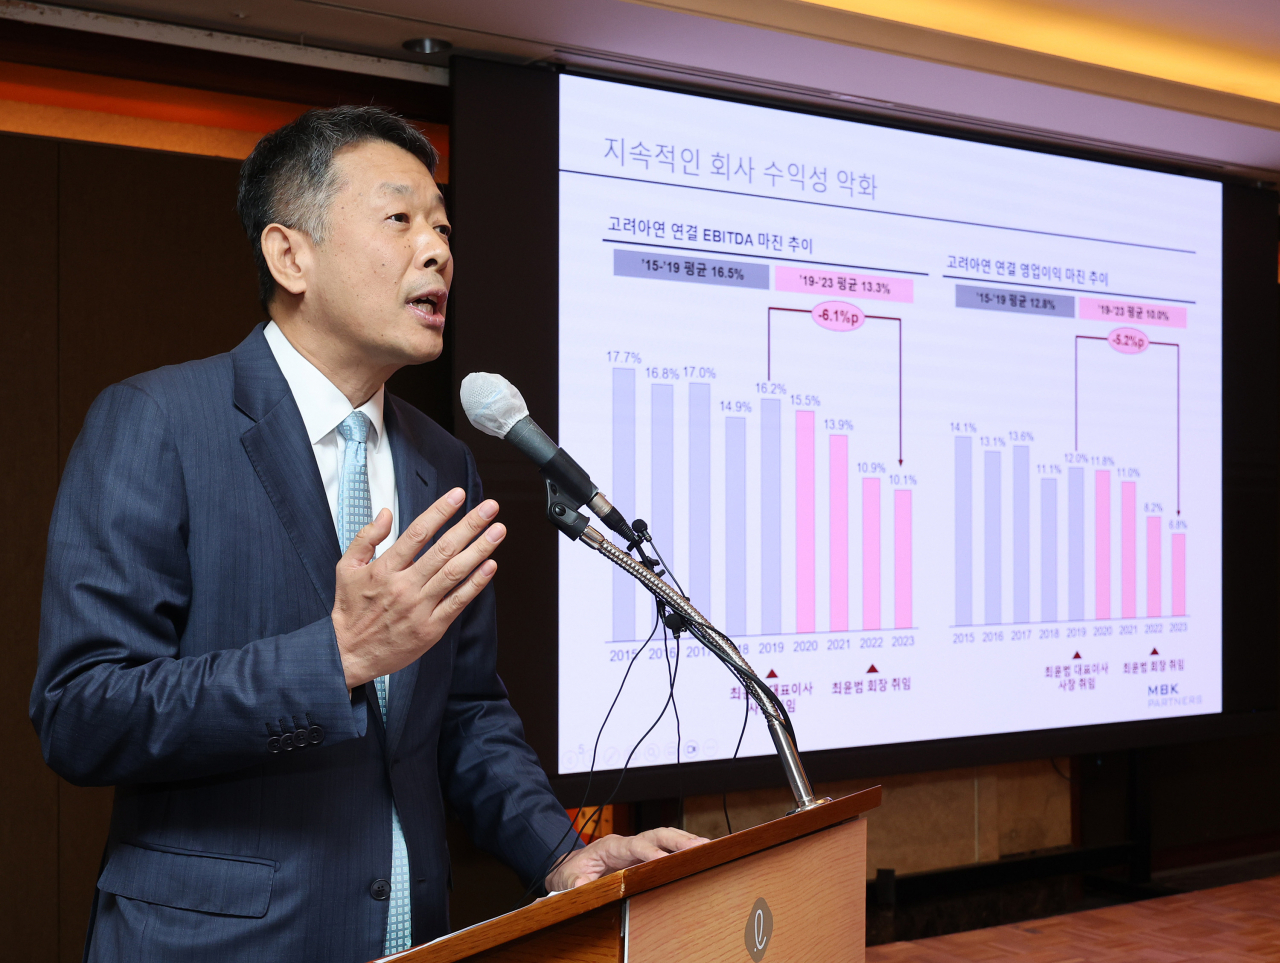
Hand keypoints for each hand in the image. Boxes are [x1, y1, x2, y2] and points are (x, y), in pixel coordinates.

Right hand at [332, 487, 503, 688]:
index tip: (458, 495)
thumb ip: (366, 538)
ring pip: (455, 573)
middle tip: (490, 508)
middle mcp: (405, 586)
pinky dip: (476, 583)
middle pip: (443, 549)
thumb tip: (386, 513)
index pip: (418, 533)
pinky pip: (458, 601)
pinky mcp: (431, 627)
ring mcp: (420, 607)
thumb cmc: (350, 611)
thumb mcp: (347, 569)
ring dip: (480, 549)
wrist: (349, 654)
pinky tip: (490, 566)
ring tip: (498, 531)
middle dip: (470, 525)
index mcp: (385, 569)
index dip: (440, 511)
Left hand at [544, 828, 707, 891]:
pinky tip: (698, 855)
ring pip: (665, 839)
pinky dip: (682, 850)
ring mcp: (637, 848)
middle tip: (701, 846)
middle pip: (657, 835)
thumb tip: (581, 885)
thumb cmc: (571, 872)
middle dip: (679, 840)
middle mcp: (628, 843)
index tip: (666, 860)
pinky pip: (666, 850)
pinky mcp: (643, 856)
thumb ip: (573, 883)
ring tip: (708, 848)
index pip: (635, 845)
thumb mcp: (566, 879)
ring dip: (686, 842)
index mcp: (611, 846)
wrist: (570, 868)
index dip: (651, 852)